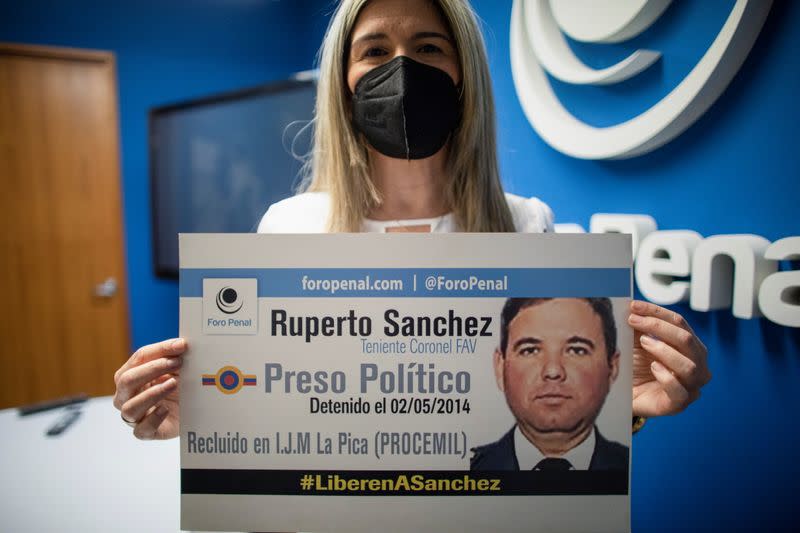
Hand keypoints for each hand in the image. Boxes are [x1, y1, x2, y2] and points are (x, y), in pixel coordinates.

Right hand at [113, 338, 185, 439]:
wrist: (191, 412)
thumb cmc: (178, 388)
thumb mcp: (178, 370)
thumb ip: (176, 357)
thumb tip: (181, 344)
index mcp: (131, 374)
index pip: (139, 358)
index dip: (160, 350)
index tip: (181, 345)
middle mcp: (127, 395)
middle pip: (127, 380)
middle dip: (153, 369)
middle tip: (177, 363)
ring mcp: (134, 415)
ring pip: (130, 407)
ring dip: (152, 394)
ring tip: (173, 384)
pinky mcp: (145, 432)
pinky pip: (141, 430)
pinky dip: (153, 419)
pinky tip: (165, 409)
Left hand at [628, 301, 710, 417]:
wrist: (626, 397)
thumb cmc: (637, 368)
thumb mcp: (637, 343)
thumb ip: (639, 326)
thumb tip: (631, 305)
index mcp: (690, 346)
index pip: (679, 322)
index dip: (656, 312)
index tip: (634, 306)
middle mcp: (697, 364)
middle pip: (686, 340)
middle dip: (658, 327)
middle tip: (634, 321)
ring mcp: (691, 386)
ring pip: (689, 366)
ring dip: (664, 350)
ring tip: (644, 342)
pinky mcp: (679, 404)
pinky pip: (680, 392)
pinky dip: (667, 377)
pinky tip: (653, 367)